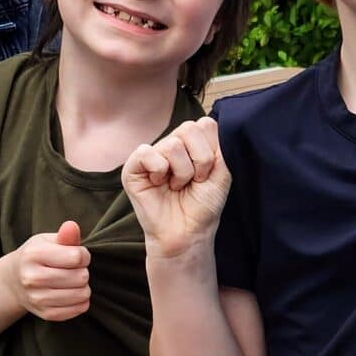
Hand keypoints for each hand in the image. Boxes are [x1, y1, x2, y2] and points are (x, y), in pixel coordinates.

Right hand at [10, 220, 91, 321]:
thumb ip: (64, 236)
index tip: (76, 255)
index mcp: (33, 255)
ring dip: (83, 287)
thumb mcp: (46, 241)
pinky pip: (79, 309)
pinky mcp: (46, 314)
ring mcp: (37, 298)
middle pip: (81, 277)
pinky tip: (72, 293)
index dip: (83, 255)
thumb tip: (72, 226)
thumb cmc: (37, 257)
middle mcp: (32, 278)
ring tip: (72, 281)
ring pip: (82, 294)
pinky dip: (81, 302)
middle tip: (72, 269)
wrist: (14, 282)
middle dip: (82, 271)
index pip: (77, 257)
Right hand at [123, 119, 232, 259]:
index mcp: (193, 142)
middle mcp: (172, 143)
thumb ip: (220, 146)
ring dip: (182, 172)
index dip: (212, 151)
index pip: (206, 124)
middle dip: (200, 161)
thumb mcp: (222, 173)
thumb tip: (210, 122)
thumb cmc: (203, 205)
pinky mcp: (133, 166)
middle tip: (194, 181)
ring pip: (172, 144)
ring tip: (177, 186)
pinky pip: (147, 152)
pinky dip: (160, 171)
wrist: (188, 233)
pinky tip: (160, 184)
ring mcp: (152, 153)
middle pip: (190, 129)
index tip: (209, 173)